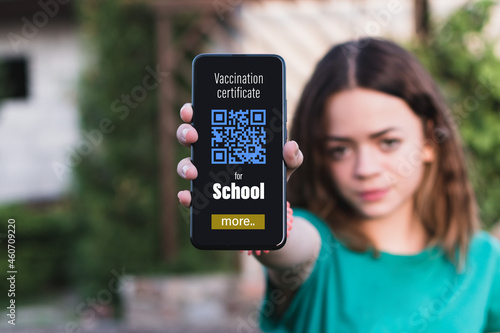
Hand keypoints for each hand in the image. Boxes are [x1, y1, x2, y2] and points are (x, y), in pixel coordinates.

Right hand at [176, 103, 302, 252]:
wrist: (271, 205)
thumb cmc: (275, 174)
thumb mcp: (286, 164)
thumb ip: (292, 155)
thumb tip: (290, 146)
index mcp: (228, 137)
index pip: (205, 118)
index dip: (193, 112)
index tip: (190, 111)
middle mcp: (211, 152)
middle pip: (188, 138)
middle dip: (185, 133)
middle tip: (193, 136)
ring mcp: (206, 174)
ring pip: (186, 165)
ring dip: (185, 166)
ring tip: (193, 172)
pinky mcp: (206, 195)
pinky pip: (191, 194)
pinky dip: (186, 195)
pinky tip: (187, 196)